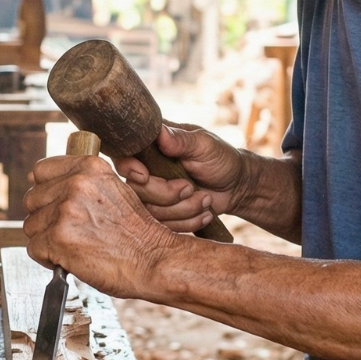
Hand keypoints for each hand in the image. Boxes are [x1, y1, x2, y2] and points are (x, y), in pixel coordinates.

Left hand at [22, 152, 176, 299]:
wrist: (154, 260)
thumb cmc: (136, 233)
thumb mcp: (113, 190)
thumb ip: (80, 181)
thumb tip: (35, 178)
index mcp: (89, 167)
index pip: (40, 171)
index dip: (45, 191)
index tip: (55, 205)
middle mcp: (76, 183)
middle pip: (32, 200)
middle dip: (45, 218)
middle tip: (70, 232)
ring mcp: (65, 209)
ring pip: (31, 225)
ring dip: (47, 240)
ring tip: (74, 246)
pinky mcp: (58, 237)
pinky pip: (33, 248)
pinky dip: (48, 259)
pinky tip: (70, 259)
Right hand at [111, 121, 251, 233]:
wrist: (237, 187)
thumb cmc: (221, 158)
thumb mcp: (205, 145)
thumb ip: (181, 140)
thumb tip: (160, 132)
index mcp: (151, 146)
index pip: (123, 154)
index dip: (129, 167)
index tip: (145, 176)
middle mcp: (146, 169)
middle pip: (134, 189)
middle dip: (165, 195)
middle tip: (190, 188)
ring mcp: (153, 194)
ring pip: (150, 212)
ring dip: (182, 210)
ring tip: (206, 199)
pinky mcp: (162, 214)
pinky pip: (164, 227)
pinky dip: (188, 222)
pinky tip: (205, 212)